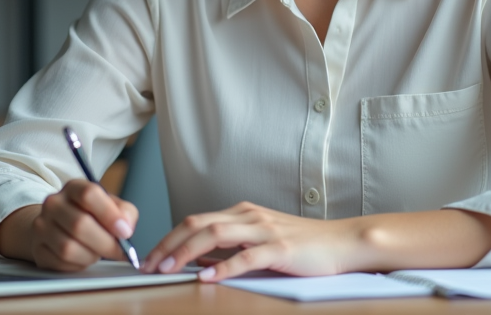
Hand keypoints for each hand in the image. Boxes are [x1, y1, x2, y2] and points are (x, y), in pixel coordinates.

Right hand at [0, 179, 138, 271]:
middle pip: (79, 224)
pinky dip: (78, 264)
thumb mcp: (110, 206)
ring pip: (68, 248)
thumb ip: (124, 212)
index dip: (109, 214)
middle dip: (105, 243)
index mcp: (74, 187)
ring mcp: (41, 226)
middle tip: (119, 251)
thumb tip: (125, 228)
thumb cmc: (90, 215)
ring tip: (98, 252)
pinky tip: (84, 257)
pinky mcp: (37, 249)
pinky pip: (60, 263)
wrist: (58, 225)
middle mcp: (53, 203)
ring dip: (91, 255)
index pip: (89, 194)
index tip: (125, 232)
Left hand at [142, 201, 359, 281]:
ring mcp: (265, 230)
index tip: (150, 257)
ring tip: (167, 269)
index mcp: (243, 213)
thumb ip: (232, 247)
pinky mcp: (280, 249)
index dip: (169, 238)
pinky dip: (223, 267)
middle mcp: (249, 216)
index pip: (196, 220)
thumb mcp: (261, 241)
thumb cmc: (303, 245)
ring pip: (215, 235)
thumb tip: (198, 260)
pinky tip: (207, 277)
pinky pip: (246, 257)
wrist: (343, 242)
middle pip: (198, 224)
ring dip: (186, 252)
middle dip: (168, 244)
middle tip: (148, 265)